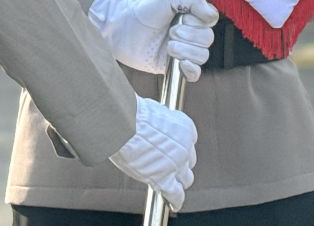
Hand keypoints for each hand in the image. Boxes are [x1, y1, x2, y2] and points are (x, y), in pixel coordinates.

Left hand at [88, 0, 218, 80]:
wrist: (122, 30)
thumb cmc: (144, 11)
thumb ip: (193, 1)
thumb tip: (213, 16)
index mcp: (190, 16)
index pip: (210, 21)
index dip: (198, 21)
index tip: (182, 17)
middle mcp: (190, 34)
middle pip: (208, 40)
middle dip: (189, 36)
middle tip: (171, 31)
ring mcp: (183, 51)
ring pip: (202, 56)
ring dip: (185, 50)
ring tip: (168, 45)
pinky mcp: (174, 66)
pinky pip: (195, 74)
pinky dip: (191, 70)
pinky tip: (181, 63)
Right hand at [109, 95, 196, 210]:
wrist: (124, 124)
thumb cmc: (133, 114)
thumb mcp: (153, 110)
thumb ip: (159, 120)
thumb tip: (156, 120)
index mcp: (183, 127)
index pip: (189, 141)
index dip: (180, 146)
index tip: (174, 149)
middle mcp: (184, 146)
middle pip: (189, 161)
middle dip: (180, 163)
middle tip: (169, 164)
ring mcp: (176, 164)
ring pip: (186, 179)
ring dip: (178, 180)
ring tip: (171, 183)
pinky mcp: (164, 179)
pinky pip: (176, 194)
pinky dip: (176, 200)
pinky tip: (174, 203)